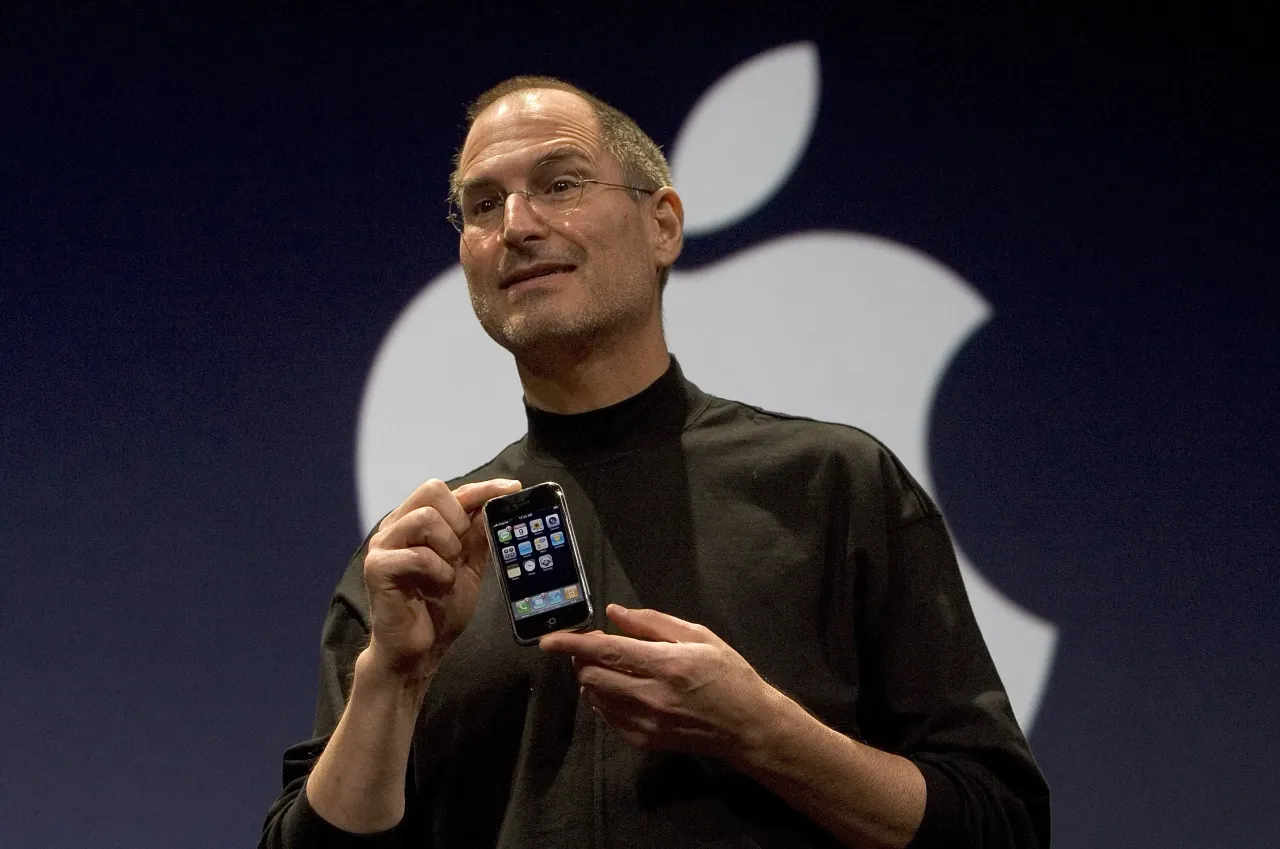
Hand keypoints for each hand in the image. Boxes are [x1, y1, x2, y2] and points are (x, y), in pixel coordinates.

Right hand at [362, 477, 520, 679]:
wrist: (418, 651)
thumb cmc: (438, 608)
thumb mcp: (468, 567)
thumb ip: (476, 535)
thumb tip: (495, 502)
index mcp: (415, 522)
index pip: (450, 491)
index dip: (482, 488)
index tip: (512, 488)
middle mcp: (396, 527)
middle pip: (432, 490)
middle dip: (458, 519)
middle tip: (460, 550)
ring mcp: (383, 545)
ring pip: (424, 517)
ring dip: (448, 546)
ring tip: (448, 570)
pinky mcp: (376, 568)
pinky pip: (418, 555)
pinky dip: (439, 571)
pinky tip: (438, 585)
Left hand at [540, 604, 781, 758]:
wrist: (748, 727)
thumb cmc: (728, 674)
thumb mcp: (699, 636)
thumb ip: (653, 623)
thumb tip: (613, 613)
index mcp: (666, 664)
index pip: (604, 651)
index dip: (571, 643)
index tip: (548, 640)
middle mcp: (651, 696)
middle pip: (590, 676)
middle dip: (582, 658)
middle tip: (596, 646)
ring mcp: (645, 723)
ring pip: (594, 697)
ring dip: (592, 678)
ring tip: (612, 666)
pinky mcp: (644, 740)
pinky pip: (606, 716)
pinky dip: (604, 699)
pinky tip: (623, 688)